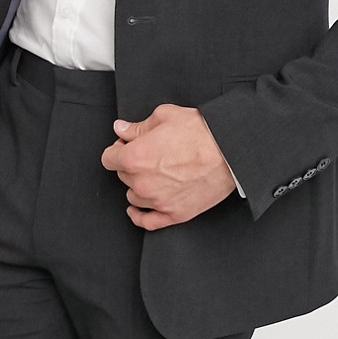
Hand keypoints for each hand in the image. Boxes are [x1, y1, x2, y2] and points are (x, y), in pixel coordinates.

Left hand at [100, 104, 235, 230]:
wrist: (229, 150)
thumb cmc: (198, 131)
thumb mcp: (163, 116)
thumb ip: (136, 127)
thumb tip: (120, 129)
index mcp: (134, 157)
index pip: (108, 158)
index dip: (117, 149)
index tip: (125, 145)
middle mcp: (141, 183)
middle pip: (122, 175)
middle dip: (130, 164)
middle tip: (147, 153)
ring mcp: (157, 201)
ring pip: (133, 196)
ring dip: (138, 185)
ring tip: (154, 173)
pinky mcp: (174, 214)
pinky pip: (147, 222)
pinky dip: (139, 216)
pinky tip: (137, 210)